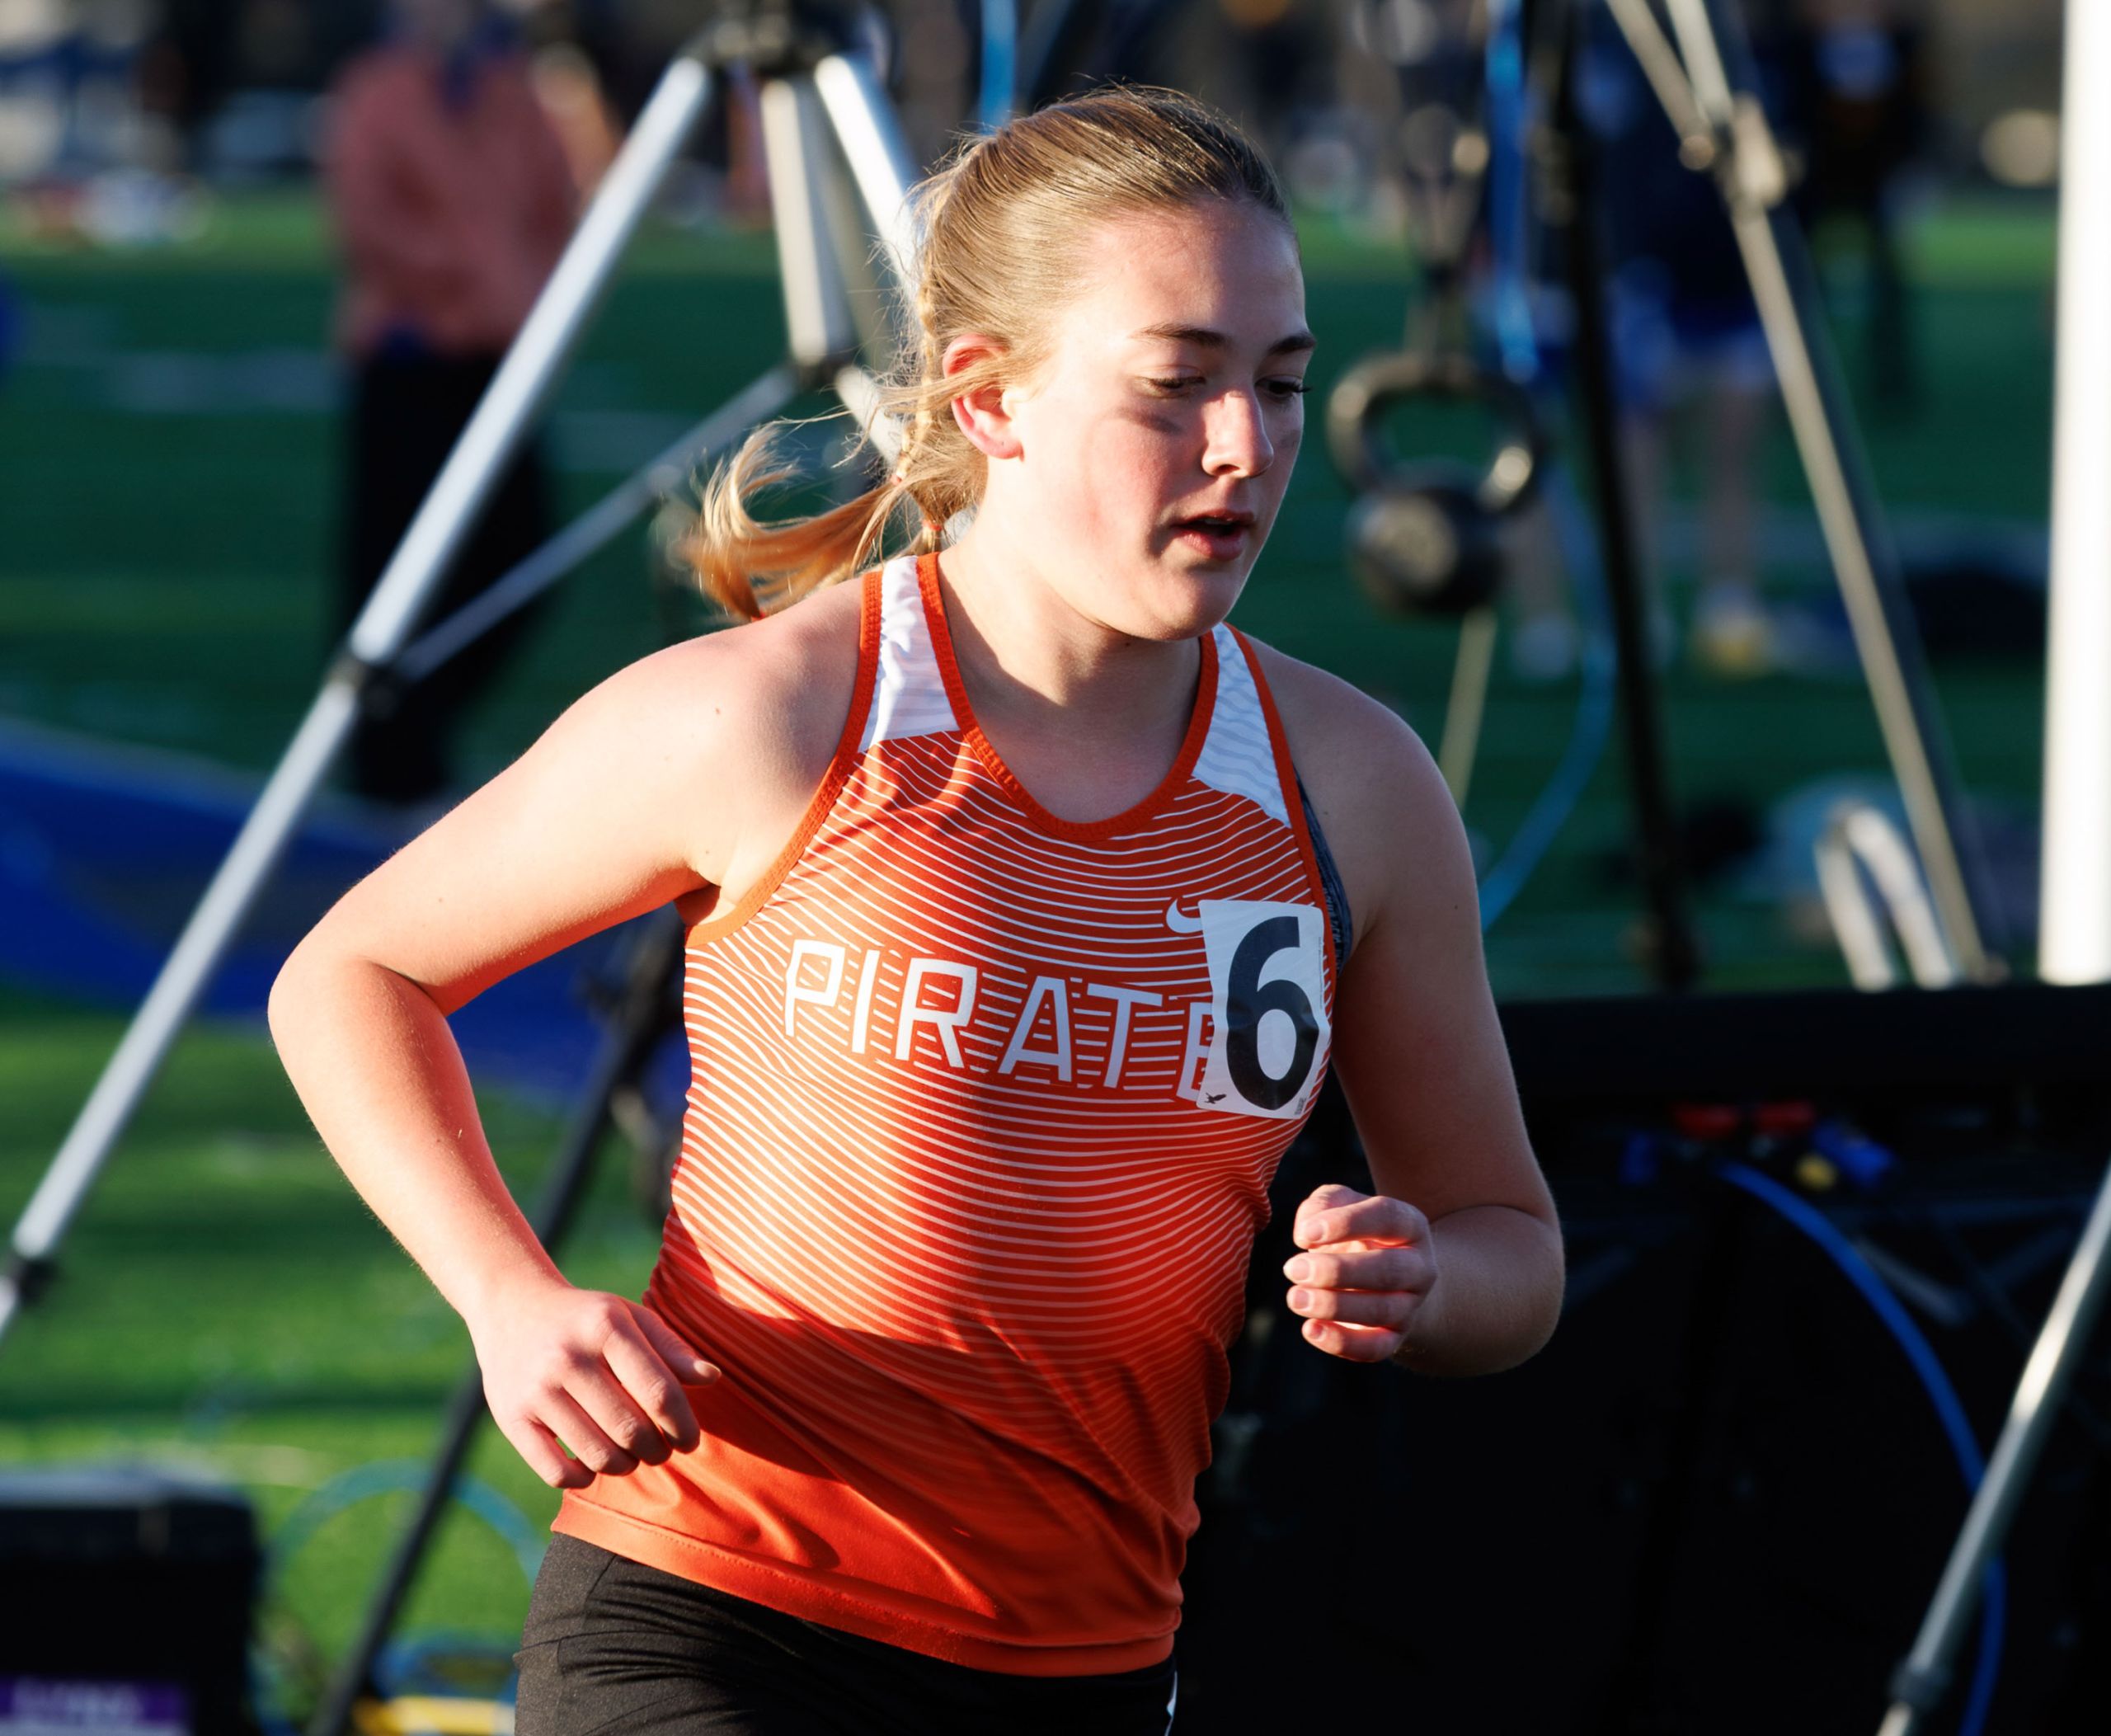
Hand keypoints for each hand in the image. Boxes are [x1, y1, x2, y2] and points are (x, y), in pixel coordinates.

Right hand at [467, 1277, 720, 1488]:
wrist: (512, 1307)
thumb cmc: (587, 1319)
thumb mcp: (631, 1317)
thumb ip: (672, 1348)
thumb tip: (713, 1377)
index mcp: (606, 1327)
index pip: (659, 1392)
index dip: (683, 1425)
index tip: (690, 1440)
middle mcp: (568, 1358)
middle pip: (632, 1429)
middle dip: (657, 1450)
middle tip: (661, 1450)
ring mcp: (536, 1390)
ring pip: (598, 1455)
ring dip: (626, 1466)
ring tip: (632, 1456)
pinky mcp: (511, 1418)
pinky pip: (557, 1472)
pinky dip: (585, 1477)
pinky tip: (594, 1463)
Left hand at [1282, 1182, 1435, 1363]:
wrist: (1391, 1281)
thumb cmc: (1357, 1234)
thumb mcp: (1343, 1206)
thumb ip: (1323, 1204)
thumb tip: (1306, 1233)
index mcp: (1409, 1225)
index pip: (1386, 1217)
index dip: (1345, 1223)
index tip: (1304, 1235)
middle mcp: (1418, 1266)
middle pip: (1388, 1269)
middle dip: (1336, 1271)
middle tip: (1293, 1269)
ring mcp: (1410, 1305)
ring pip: (1380, 1310)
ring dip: (1334, 1305)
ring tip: (1295, 1297)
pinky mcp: (1394, 1338)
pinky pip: (1376, 1348)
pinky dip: (1342, 1343)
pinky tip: (1311, 1329)